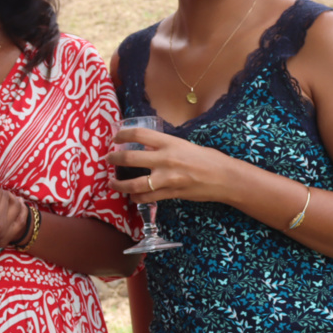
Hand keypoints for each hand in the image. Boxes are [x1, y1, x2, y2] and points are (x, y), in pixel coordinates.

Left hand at [107, 126, 231, 205]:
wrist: (225, 178)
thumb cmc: (208, 158)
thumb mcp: (185, 145)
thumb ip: (166, 146)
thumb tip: (148, 147)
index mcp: (170, 143)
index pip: (139, 135)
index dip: (123, 135)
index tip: (115, 138)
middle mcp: (166, 159)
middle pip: (130, 158)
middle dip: (114, 159)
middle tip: (108, 159)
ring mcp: (167, 178)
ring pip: (135, 183)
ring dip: (120, 184)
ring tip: (112, 182)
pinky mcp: (171, 193)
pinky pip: (147, 197)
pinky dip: (136, 197)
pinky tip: (132, 196)